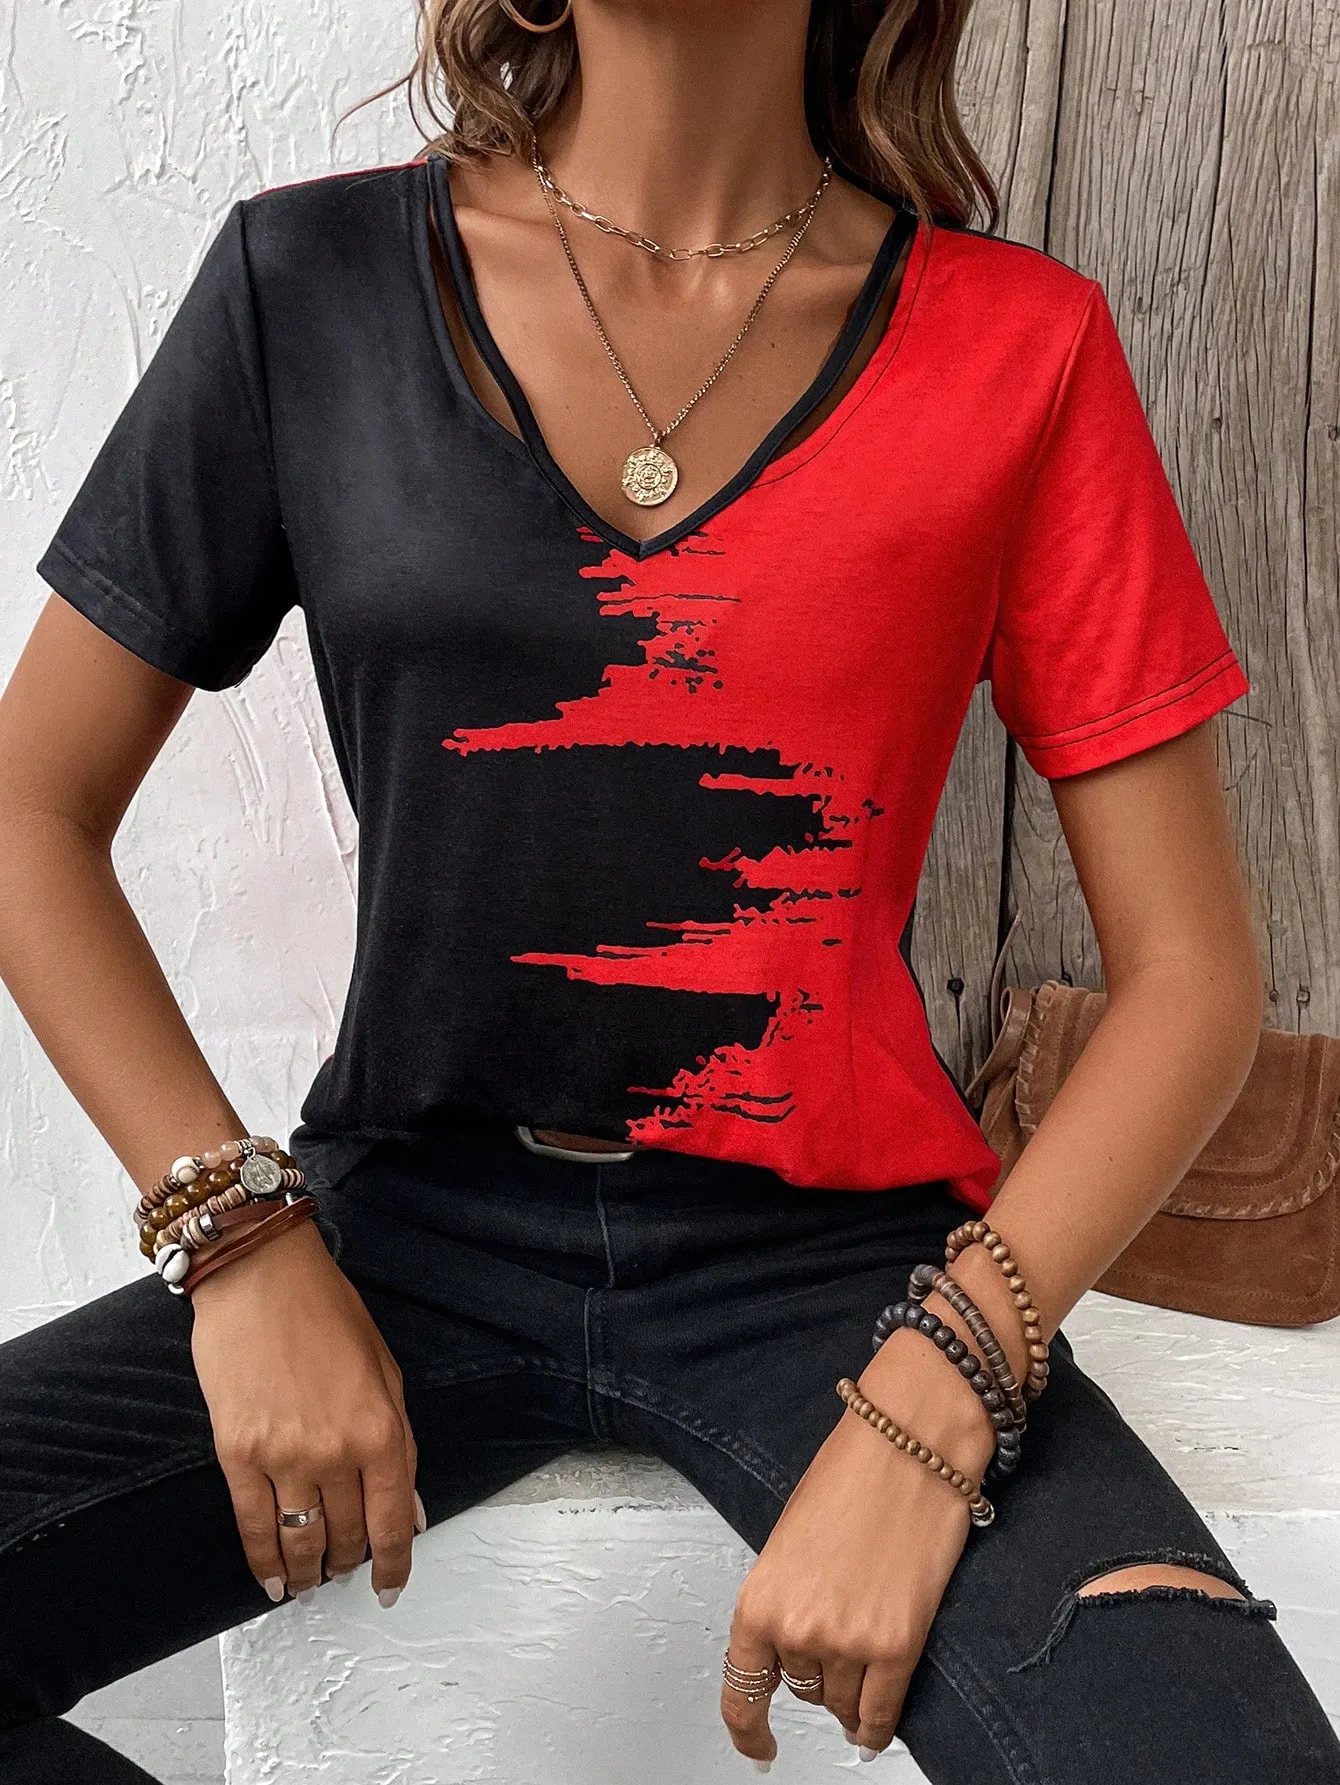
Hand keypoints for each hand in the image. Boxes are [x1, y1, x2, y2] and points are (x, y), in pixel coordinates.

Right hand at [190, 1218, 422, 1604]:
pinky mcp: (237, 1454)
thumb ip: (400, 1443)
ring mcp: (283, 1456)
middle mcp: (335, 1451)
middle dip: (350, 1561)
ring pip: (302, 1539)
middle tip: (346, 1571)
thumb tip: (409, 1510)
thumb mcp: (386, 1371)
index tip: (392, 1588)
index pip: (394, 1520)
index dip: (394, 1563)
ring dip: (310, 1571)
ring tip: (313, 1583)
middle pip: (347, 1533)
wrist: (261, 1278)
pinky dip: (264, 1562)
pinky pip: (253, 1526)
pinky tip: (274, 1581)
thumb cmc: (328, 1313)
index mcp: (381, 1429)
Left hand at [720, 1324, 999, 1765]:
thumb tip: (792, 1638)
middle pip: (801, 1688)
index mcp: (760, 1597)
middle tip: (834, 1643)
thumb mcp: (792, 1535)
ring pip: (840, 1701)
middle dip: (814, 1672)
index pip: (742, 1690)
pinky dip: (875, 1726)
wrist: (909, 1442)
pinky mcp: (900, 1645)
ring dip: (847, 1692)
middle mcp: (799, 1628)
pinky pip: (881, 1712)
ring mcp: (850, 1642)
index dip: (748, 1730)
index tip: (757, 1746)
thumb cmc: (852, 1469)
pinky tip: (871, 1728)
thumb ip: (787, 1594)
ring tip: (862, 1667)